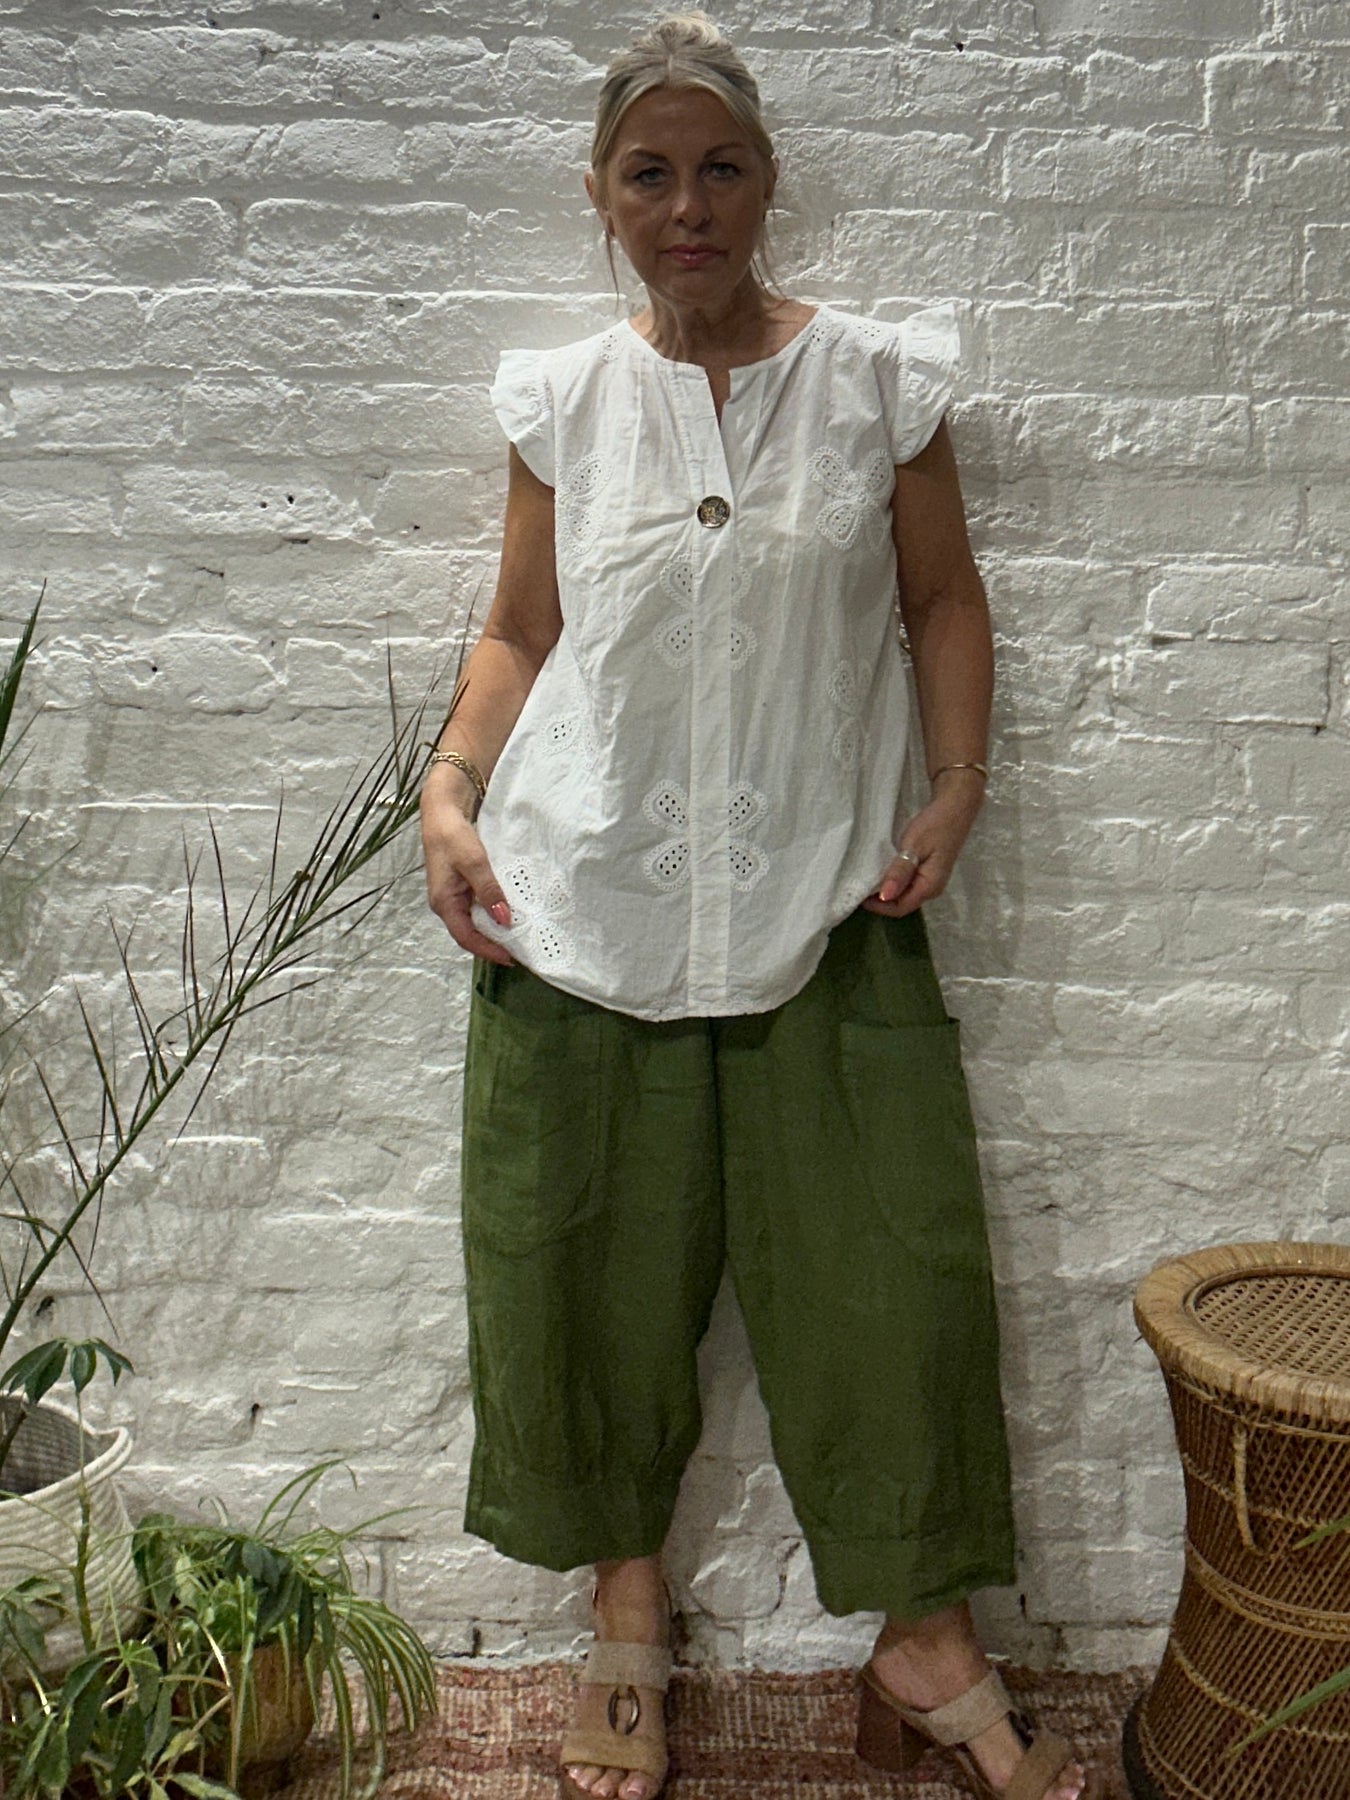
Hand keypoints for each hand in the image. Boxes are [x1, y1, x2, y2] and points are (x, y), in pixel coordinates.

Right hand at [420, 768, 514, 963]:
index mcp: (444, 902)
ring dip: (493, 929)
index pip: (466, 937)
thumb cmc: (453, 835)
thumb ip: (489, 891)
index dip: (488, 950)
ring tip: (518, 934)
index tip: (510, 958)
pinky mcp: (459, 886)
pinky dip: (491, 913)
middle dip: (493, 943)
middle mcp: (446, 904)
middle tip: (519, 949)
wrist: (442, 810)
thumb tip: (504, 920)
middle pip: (470, 933)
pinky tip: (508, 912)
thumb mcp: (474, 862)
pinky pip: (476, 907)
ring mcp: (452, 896)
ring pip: (473, 921)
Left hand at [861, 770, 984, 918]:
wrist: (954, 808)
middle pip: (901, 904)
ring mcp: (930, 881)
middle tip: (858, 888)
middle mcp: (931, 889)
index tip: (859, 895)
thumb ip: (900, 872)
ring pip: (904, 895)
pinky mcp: (927, 872)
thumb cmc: (934, 826)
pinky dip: (893, 882)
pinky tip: (881, 872)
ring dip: (885, 891)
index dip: (878, 906)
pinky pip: (907, 885)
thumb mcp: (913, 847)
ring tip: (866, 880)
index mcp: (929, 887)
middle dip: (880, 901)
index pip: (900, 908)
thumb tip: (885, 896)